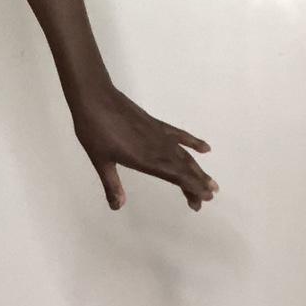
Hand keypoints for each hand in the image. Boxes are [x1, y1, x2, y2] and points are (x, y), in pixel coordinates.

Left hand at [71, 86, 218, 211]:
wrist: (95, 99)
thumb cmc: (94, 131)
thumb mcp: (100, 161)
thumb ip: (111, 184)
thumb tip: (118, 206)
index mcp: (146, 159)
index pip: (176, 176)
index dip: (192, 187)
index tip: (205, 199)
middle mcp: (158, 147)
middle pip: (184, 168)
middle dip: (198, 183)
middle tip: (209, 198)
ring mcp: (159, 134)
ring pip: (184, 154)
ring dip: (198, 168)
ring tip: (211, 182)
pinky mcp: (156, 124)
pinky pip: (179, 135)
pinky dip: (193, 142)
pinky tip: (205, 148)